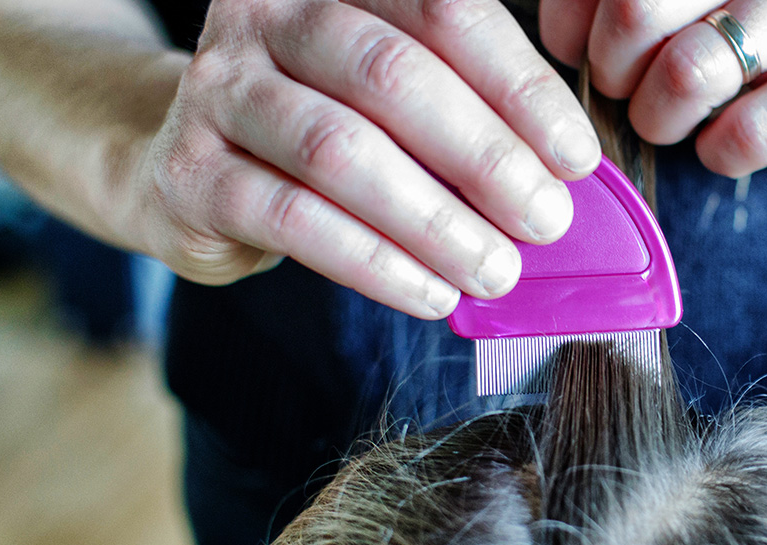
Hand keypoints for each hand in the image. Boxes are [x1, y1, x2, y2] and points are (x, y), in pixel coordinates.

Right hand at [133, 0, 600, 318]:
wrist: (191, 168)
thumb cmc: (323, 130)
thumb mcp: (393, 105)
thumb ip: (465, 118)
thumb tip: (560, 182)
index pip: (444, 13)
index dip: (519, 87)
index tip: (576, 157)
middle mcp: (270, 17)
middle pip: (391, 75)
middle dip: (484, 155)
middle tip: (545, 220)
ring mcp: (218, 89)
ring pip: (339, 149)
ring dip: (434, 220)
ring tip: (497, 270)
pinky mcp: (190, 173)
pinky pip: (294, 219)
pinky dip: (374, 264)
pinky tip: (432, 294)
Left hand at [538, 0, 766, 179]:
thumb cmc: (749, 47)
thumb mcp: (679, 13)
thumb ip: (613, 10)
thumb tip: (559, 40)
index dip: (569, 23)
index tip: (582, 53)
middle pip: (634, 12)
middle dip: (613, 72)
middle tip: (631, 91)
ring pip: (687, 71)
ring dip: (660, 119)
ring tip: (674, 123)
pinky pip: (748, 133)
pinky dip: (720, 154)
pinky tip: (730, 143)